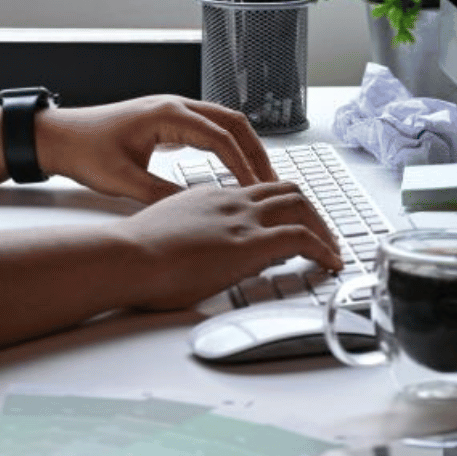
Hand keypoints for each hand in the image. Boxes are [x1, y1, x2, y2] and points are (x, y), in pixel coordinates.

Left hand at [36, 96, 276, 202]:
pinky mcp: (168, 120)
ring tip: (260, 176)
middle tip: (272, 182)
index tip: (256, 189)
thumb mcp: (123, 182)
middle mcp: (174, 106)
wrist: (58, 136)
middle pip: (233, 123)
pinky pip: (209, 127)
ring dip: (245, 146)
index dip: (243, 165)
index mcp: (167, 114)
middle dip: (256, 152)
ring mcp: (173, 110)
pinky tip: (233, 166)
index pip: (220, 138)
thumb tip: (198, 210)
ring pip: (224, 122)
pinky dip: (228, 145)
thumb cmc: (84, 151)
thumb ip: (162, 195)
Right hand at [119, 181, 342, 310]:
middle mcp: (231, 201)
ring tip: (332, 251)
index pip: (259, 191)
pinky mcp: (248, 244)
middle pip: (286, 190)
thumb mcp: (170, 233)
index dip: (283, 206)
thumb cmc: (134, 254)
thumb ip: (195, 233)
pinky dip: (324, 250)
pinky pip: (302, 238)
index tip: (293, 224)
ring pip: (300, 205)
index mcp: (210, 196)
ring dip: (323, 228)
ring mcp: (242, 220)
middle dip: (311, 212)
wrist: (125, 256)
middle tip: (322, 236)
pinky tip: (330, 264)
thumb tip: (207, 249)